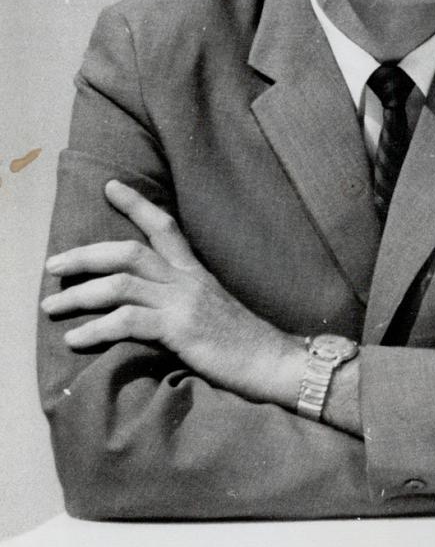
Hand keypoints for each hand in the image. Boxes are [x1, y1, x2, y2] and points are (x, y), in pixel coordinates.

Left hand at [41, 180, 302, 406]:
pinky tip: (75, 339)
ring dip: (78, 295)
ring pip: (120, 284)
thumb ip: (182, 298)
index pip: (165, 226)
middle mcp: (188, 280)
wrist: (272, 360)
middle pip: (129, 252)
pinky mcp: (180, 329)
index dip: (137, 203)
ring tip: (51, 307)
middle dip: (85, 255)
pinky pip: (127, 322)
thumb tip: (147, 303)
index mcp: (196, 271)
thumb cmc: (242, 341)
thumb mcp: (211, 308)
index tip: (110, 186)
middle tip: (53, 266)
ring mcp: (184, 302)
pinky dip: (95, 330)